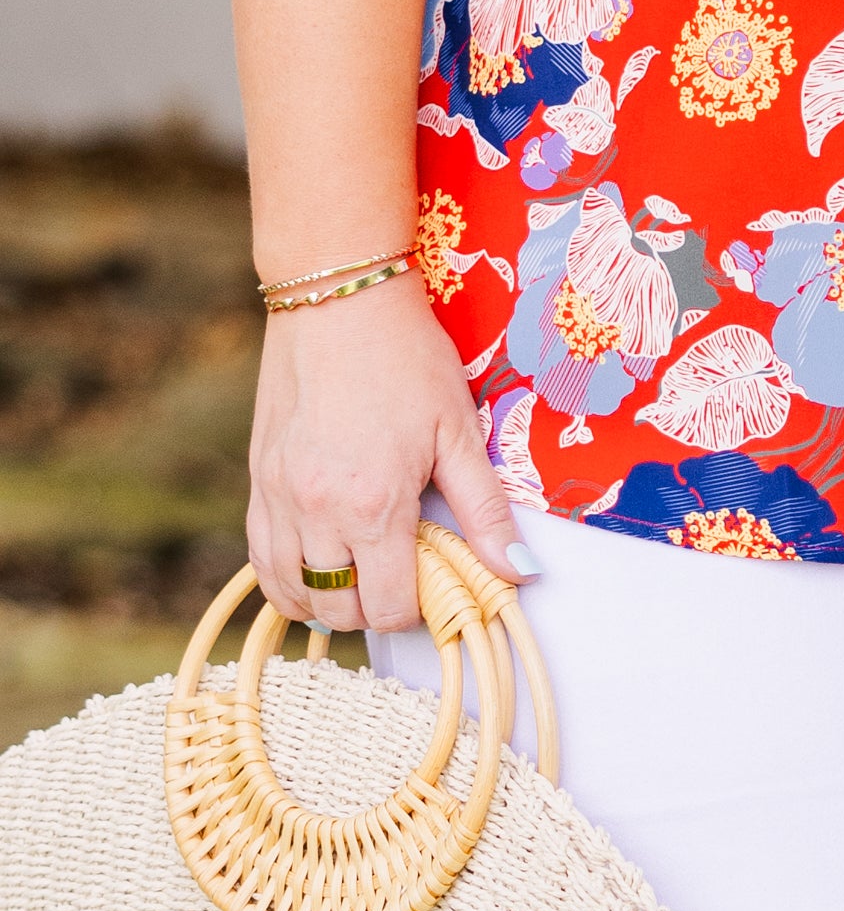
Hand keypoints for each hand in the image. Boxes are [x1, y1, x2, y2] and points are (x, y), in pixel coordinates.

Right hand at [246, 270, 525, 633]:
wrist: (340, 299)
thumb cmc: (406, 357)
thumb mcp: (458, 429)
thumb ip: (484, 508)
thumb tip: (517, 570)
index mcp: (376, 505)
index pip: (391, 608)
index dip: (420, 608)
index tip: (437, 580)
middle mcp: (319, 513)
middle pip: (342, 611)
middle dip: (376, 608)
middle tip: (405, 573)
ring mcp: (280, 501)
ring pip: (295, 595)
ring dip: (331, 600)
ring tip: (364, 571)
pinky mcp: (259, 484)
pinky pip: (260, 563)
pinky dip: (288, 580)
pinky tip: (318, 565)